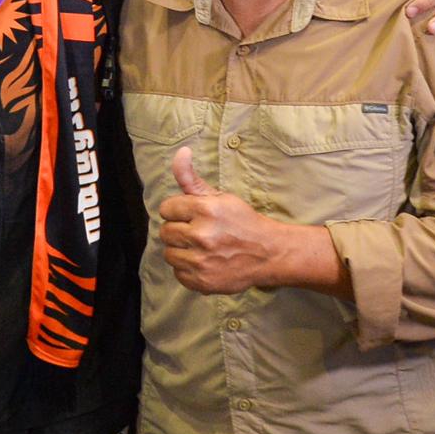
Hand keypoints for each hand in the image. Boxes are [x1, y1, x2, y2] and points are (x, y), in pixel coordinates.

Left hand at [157, 147, 280, 293]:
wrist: (268, 253)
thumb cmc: (242, 222)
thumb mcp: (220, 196)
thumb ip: (192, 178)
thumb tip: (181, 151)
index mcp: (205, 210)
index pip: (167, 209)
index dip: (178, 211)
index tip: (192, 216)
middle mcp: (201, 236)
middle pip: (165, 232)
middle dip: (179, 230)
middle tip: (198, 232)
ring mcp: (201, 261)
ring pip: (169, 254)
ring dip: (181, 251)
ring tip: (201, 248)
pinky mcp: (202, 281)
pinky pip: (178, 273)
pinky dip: (188, 269)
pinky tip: (204, 262)